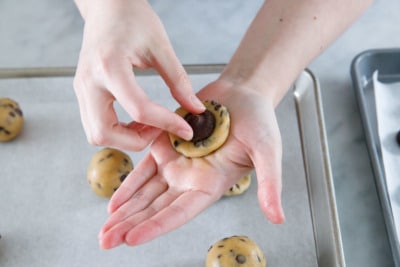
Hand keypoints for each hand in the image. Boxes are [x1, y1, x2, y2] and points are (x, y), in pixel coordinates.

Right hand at [73, 0, 203, 150]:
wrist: (107, 5)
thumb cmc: (132, 18)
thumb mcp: (160, 47)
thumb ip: (178, 81)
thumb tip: (195, 108)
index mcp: (109, 66)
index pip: (138, 109)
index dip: (166, 124)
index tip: (186, 129)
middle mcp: (89, 82)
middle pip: (103, 133)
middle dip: (136, 141)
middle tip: (159, 130)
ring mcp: (82, 89)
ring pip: (96, 134)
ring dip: (124, 139)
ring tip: (149, 125)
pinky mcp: (84, 92)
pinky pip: (96, 124)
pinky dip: (117, 131)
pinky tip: (137, 119)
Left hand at [98, 79, 284, 248]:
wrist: (243, 93)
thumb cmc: (259, 120)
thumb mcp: (267, 151)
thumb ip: (269, 183)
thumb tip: (278, 218)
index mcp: (210, 185)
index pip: (179, 212)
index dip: (156, 226)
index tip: (131, 238)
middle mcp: (190, 180)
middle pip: (156, 209)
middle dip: (131, 226)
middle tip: (106, 242)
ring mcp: (176, 164)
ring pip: (145, 193)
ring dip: (125, 210)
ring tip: (104, 230)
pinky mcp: (165, 146)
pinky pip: (142, 169)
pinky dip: (128, 184)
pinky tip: (113, 201)